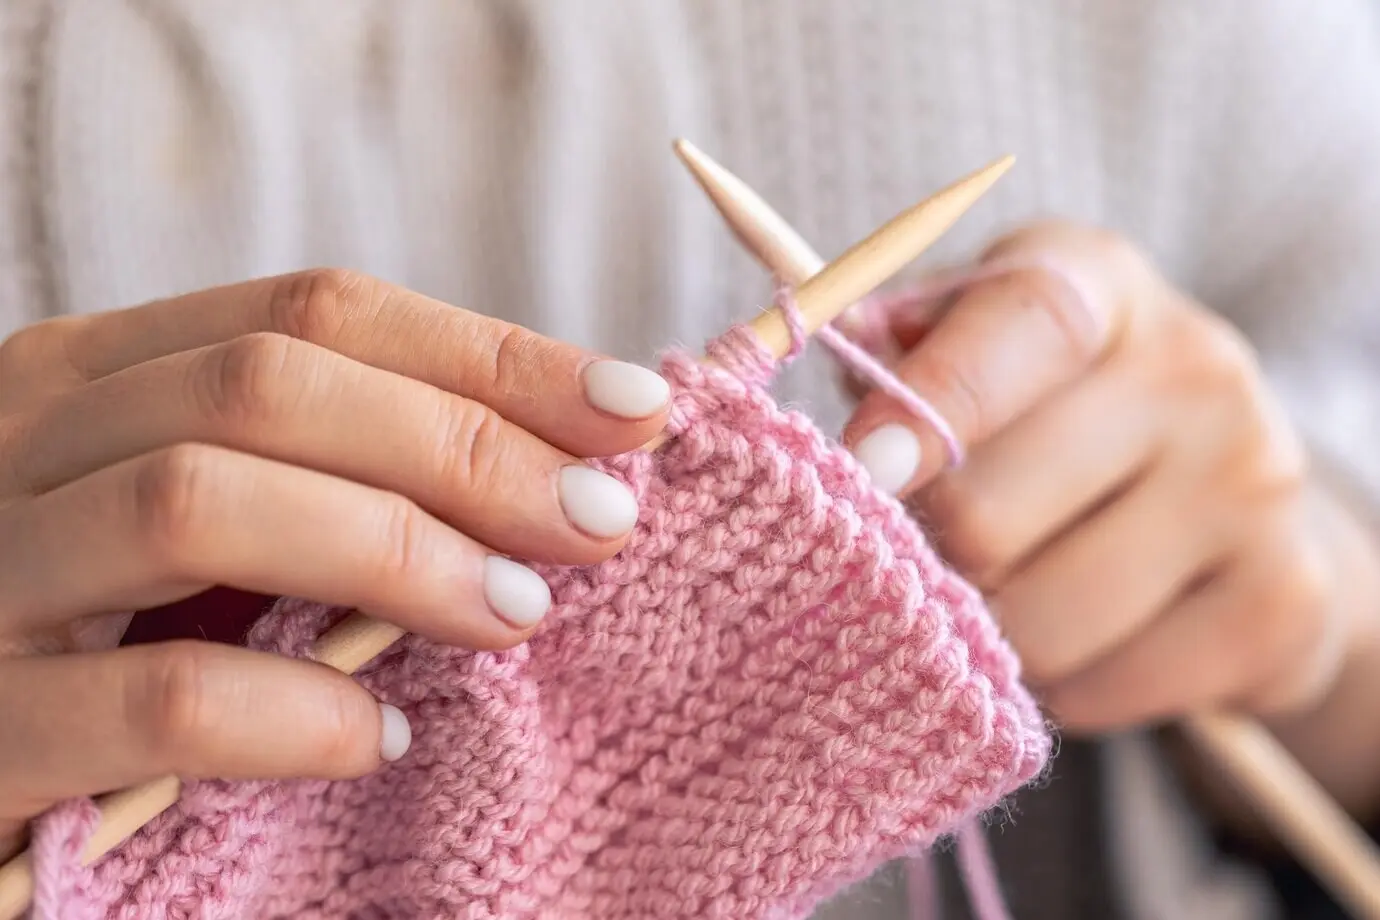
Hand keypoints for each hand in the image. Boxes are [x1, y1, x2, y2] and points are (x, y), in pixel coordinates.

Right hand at [0, 269, 669, 848]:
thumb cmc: (96, 636)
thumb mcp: (208, 525)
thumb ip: (331, 480)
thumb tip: (554, 470)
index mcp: (94, 373)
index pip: (314, 315)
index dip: (488, 353)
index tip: (630, 409)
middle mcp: (24, 440)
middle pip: (267, 386)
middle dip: (464, 444)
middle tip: (598, 519)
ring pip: (200, 501)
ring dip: (397, 549)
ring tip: (519, 610)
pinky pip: (158, 698)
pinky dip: (295, 712)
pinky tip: (383, 736)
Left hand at [844, 222, 1379, 732]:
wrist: (1227, 500)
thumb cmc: (1051, 414)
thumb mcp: (977, 346)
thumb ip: (899, 345)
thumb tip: (829, 332)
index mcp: (1101, 287)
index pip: (1023, 324)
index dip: (930, 400)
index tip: (862, 465)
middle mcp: (1195, 371)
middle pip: (989, 512)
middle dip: (931, 554)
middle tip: (934, 548)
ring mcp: (1253, 487)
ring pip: (1037, 623)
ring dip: (989, 631)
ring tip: (1007, 590)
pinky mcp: (1279, 602)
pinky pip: (1098, 691)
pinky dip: (1060, 686)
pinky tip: (1082, 634)